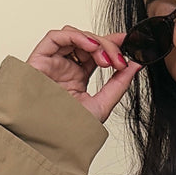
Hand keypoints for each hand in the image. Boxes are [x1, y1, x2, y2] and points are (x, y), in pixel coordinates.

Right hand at [25, 26, 142, 122]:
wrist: (48, 139)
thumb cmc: (67, 129)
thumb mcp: (102, 105)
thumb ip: (119, 84)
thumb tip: (136, 65)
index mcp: (78, 78)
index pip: (96, 53)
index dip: (112, 43)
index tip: (128, 42)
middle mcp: (65, 68)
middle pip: (88, 42)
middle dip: (108, 47)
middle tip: (119, 61)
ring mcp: (53, 62)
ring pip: (75, 36)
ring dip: (95, 42)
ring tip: (105, 60)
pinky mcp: (40, 59)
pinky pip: (56, 37)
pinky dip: (77, 36)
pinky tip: (91, 47)